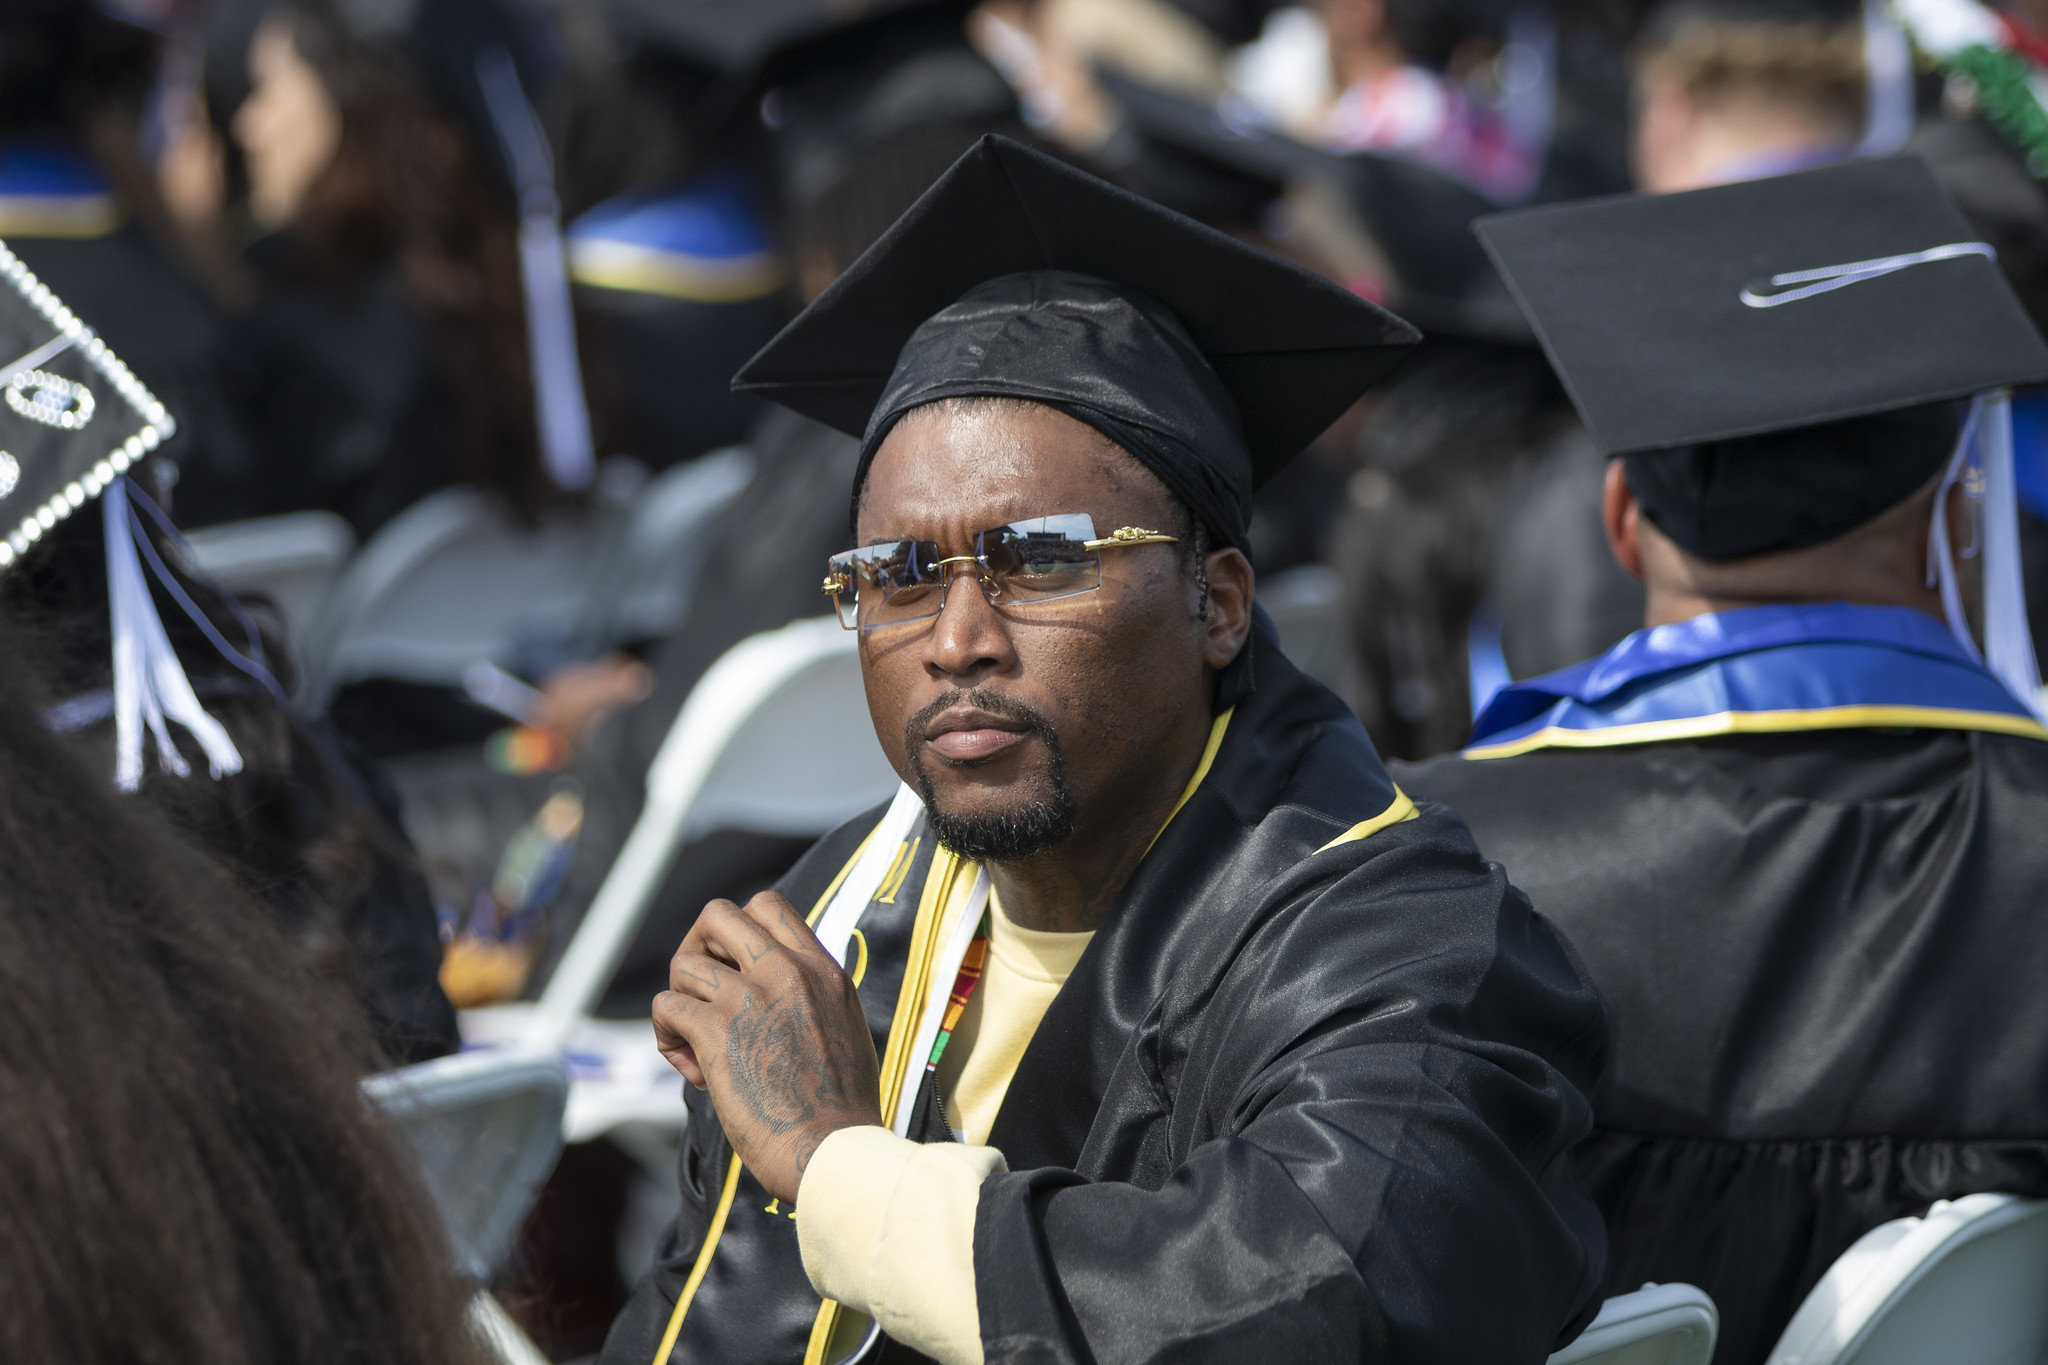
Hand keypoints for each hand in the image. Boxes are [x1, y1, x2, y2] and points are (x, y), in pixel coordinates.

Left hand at [654, 892, 882, 1203]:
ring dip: (679, 1000)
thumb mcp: (844, 1028)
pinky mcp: (718, 1030)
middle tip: (700, 991)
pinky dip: (666, 1035)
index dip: (736, 931)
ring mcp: (752, 996)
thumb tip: (772, 995)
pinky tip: (692, 1067)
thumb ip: (812, 997)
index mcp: (823, 970)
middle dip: (696, 947)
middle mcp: (788, 971)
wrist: (833, 1152)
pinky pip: (666, 1006)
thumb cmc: (839, 1110)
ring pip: (684, 964)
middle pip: (718, 914)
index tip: (735, 970)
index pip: (768, 906)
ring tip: (693, 1041)